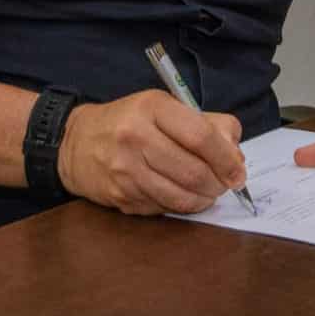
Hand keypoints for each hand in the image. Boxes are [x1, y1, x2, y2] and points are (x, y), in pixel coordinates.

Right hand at [57, 90, 245, 214]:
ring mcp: (125, 170)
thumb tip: (236, 155)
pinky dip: (181, 206)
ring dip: (203, 200)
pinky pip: (163, 208)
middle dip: (219, 184)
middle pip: (193, 171)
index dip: (226, 158)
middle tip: (226, 185)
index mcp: (152, 108)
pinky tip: (182, 196)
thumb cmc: (129, 122)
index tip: (238, 171)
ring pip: (180, 196)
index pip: (200, 136)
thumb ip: (207, 124)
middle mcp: (135, 137)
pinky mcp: (120, 196)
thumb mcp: (165, 107)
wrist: (76, 143)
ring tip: (208, 192)